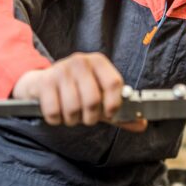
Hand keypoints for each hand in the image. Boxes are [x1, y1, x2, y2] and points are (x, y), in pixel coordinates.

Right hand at [12, 52, 146, 131]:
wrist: (43, 83)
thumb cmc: (77, 91)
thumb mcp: (100, 98)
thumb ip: (120, 113)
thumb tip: (142, 124)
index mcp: (99, 62)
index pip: (114, 83)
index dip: (114, 104)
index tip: (109, 114)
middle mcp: (81, 62)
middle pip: (93, 100)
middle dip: (90, 117)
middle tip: (86, 118)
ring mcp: (61, 70)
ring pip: (73, 108)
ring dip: (72, 120)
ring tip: (71, 115)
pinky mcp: (44, 81)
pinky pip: (53, 112)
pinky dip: (56, 119)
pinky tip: (57, 113)